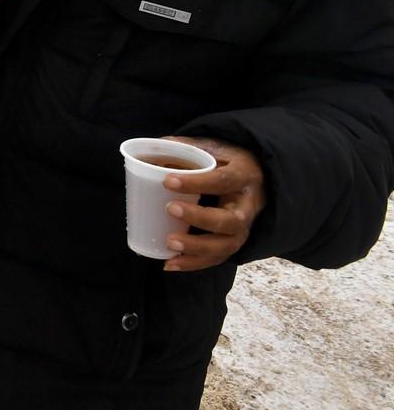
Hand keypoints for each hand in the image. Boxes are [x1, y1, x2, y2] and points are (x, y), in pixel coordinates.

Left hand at [159, 138, 266, 270]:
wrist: (260, 176)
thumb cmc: (230, 160)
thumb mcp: (215, 146)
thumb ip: (186, 146)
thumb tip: (150, 146)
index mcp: (245, 176)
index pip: (223, 180)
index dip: (197, 182)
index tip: (167, 181)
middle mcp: (250, 205)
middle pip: (231, 220)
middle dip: (200, 217)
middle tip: (169, 208)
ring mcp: (246, 227)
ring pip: (228, 245)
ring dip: (197, 248)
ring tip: (169, 243)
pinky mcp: (236, 241)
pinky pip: (219, 258)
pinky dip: (194, 264)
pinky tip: (170, 263)